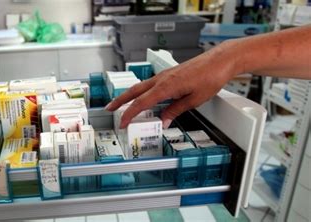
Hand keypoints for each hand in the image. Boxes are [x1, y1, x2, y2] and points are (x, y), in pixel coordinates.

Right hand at [105, 41, 240, 128]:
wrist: (219, 61)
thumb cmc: (210, 78)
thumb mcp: (194, 100)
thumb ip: (176, 110)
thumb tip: (164, 121)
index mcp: (166, 87)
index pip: (142, 103)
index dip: (129, 114)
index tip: (122, 123)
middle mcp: (162, 79)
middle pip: (134, 91)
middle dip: (120, 101)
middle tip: (109, 109)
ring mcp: (164, 75)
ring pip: (140, 86)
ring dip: (129, 95)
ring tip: (120, 104)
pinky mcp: (168, 74)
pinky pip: (150, 84)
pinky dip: (141, 92)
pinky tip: (142, 97)